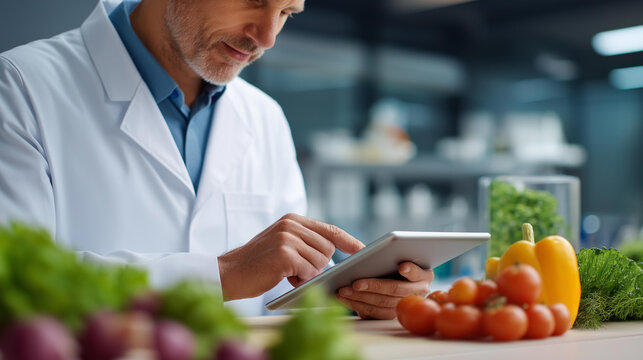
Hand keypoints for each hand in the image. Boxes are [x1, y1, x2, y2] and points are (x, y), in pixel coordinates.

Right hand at [217, 213, 363, 300]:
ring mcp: (287, 238)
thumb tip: (331, 256)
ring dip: (307, 274)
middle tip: (295, 269)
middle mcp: (291, 224)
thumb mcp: (282, 245)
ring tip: (286, 272)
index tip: (363, 250)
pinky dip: (299, 279)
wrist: (229, 273)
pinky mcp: (284, 254)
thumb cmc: (258, 265)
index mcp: (292, 220)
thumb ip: (304, 244)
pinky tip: (283, 276)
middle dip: (318, 264)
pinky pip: (309, 271)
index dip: (348, 241)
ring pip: (320, 262)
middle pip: (328, 248)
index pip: (329, 229)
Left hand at [336, 262, 433, 319]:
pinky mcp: (392, 315)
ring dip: (361, 298)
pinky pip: (375, 313)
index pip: (419, 273)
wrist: (389, 276)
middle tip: (355, 283)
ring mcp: (406, 305)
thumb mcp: (397, 255)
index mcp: (424, 274)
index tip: (401, 266)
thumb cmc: (392, 262)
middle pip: (395, 290)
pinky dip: (358, 306)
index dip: (411, 271)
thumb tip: (375, 252)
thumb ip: (393, 253)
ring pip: (383, 304)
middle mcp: (419, 291)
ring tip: (344, 290)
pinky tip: (345, 298)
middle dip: (373, 286)